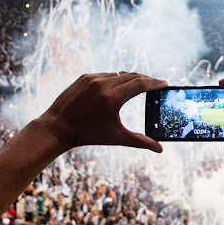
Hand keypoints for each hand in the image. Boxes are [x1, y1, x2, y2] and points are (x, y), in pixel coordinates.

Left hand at [37, 72, 166, 152]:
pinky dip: (116, 80)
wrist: (58, 127)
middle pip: (132, 76)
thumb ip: (140, 141)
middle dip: (147, 80)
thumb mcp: (116, 138)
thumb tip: (160, 149)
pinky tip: (121, 86)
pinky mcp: (85, 77)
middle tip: (157, 85)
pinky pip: (106, 75)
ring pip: (119, 74)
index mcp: (112, 98)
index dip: (155, 84)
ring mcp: (92, 78)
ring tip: (141, 85)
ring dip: (132, 79)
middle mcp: (102, 84)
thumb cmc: (88, 135)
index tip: (165, 84)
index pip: (140, 85)